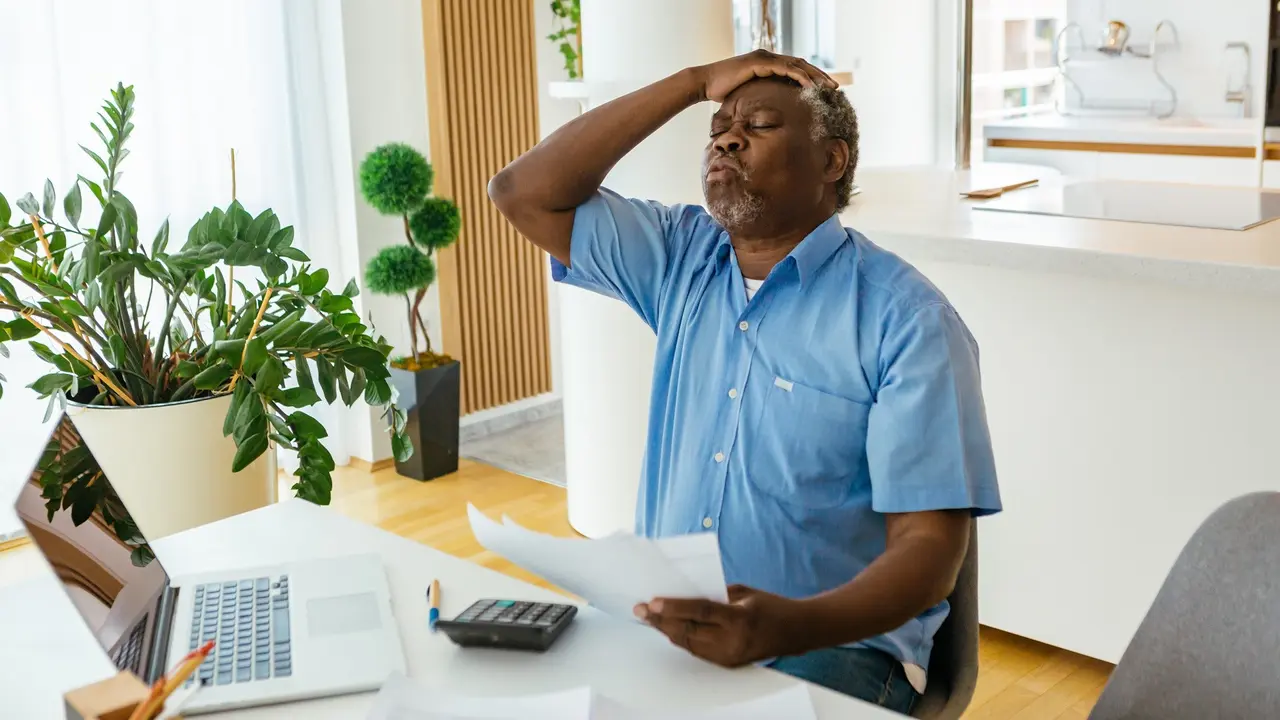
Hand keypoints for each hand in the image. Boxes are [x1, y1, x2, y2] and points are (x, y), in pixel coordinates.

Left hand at [634, 584, 799, 666]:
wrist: (796, 631)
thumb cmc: (771, 606)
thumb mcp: (744, 593)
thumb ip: (714, 595)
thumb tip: (683, 596)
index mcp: (740, 619)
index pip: (700, 612)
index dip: (674, 607)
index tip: (652, 601)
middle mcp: (733, 642)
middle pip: (689, 632)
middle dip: (661, 621)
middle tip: (640, 609)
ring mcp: (730, 656)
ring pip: (689, 644)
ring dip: (667, 631)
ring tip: (649, 618)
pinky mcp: (728, 664)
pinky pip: (698, 652)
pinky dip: (681, 639)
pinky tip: (669, 629)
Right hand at [694, 50, 837, 102]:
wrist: (706, 83)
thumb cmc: (723, 92)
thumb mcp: (747, 95)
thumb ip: (760, 98)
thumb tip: (769, 114)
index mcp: (768, 63)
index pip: (796, 68)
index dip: (812, 78)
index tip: (825, 89)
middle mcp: (768, 57)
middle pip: (801, 65)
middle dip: (819, 76)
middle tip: (835, 87)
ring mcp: (765, 58)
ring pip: (797, 65)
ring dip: (814, 76)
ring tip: (828, 87)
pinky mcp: (760, 63)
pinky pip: (786, 69)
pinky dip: (800, 76)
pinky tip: (810, 86)